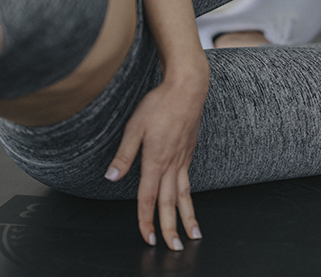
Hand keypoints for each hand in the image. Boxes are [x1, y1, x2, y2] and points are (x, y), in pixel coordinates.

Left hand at [104, 58, 208, 249]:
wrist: (188, 88)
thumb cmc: (161, 104)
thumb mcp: (135, 127)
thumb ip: (124, 155)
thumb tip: (111, 177)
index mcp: (156, 161)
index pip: (149, 199)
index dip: (146, 221)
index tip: (148, 238)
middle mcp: (173, 163)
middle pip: (170, 203)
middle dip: (171, 228)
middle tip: (176, 247)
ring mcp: (184, 158)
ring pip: (185, 194)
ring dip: (188, 216)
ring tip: (194, 233)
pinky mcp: (190, 150)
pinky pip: (189, 179)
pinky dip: (189, 195)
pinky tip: (188, 199)